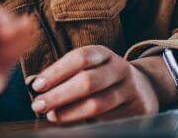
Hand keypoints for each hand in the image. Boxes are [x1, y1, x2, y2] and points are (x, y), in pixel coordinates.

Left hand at [29, 45, 159, 123]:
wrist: (143, 88)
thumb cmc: (101, 77)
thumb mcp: (87, 68)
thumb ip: (63, 74)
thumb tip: (34, 84)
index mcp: (103, 54)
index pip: (78, 58)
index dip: (56, 72)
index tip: (36, 85)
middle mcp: (119, 68)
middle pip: (87, 82)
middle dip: (59, 95)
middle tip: (38, 105)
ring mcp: (131, 89)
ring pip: (98, 104)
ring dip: (70, 112)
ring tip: (52, 116)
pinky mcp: (139, 109)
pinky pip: (109, 118)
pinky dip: (88, 122)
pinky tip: (73, 123)